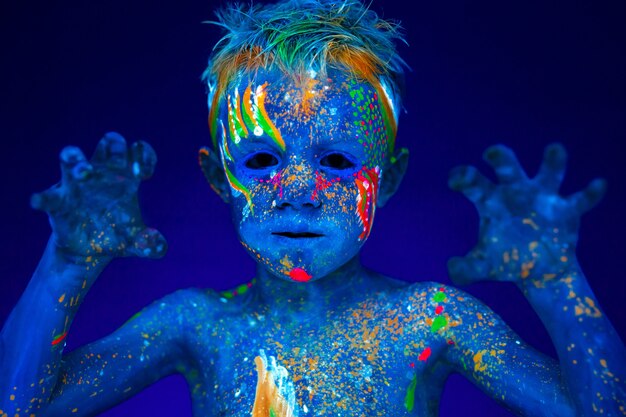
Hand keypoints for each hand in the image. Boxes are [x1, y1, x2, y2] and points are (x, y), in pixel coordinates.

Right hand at [31, 132, 166, 259]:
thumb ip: (149, 244)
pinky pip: (49, 196)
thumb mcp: (135, 242)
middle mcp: (103, 173)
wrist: (90, 250)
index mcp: (126, 177)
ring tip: (84, 172)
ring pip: (73, 159)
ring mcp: (78, 184)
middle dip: (114, 148)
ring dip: (77, 161)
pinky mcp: (58, 201)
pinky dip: (43, 198)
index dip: (143, 155)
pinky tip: (38, 201)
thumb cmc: (116, 234)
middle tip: (117, 163)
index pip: (137, 152)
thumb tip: (159, 249)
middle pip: (108, 145)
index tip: (144, 174)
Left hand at [447, 144, 604, 286]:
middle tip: (491, 152)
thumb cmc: (504, 259)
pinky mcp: (567, 211)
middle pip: (507, 167)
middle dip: (500, 156)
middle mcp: (515, 192)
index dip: (463, 177)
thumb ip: (465, 269)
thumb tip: (452, 267)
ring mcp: (542, 198)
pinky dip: (590, 193)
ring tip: (554, 149)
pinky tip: (597, 185)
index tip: (456, 181)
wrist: (538, 270)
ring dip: (552, 161)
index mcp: (490, 201)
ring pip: (549, 172)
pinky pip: (581, 199)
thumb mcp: (483, 266)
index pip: (473, 183)